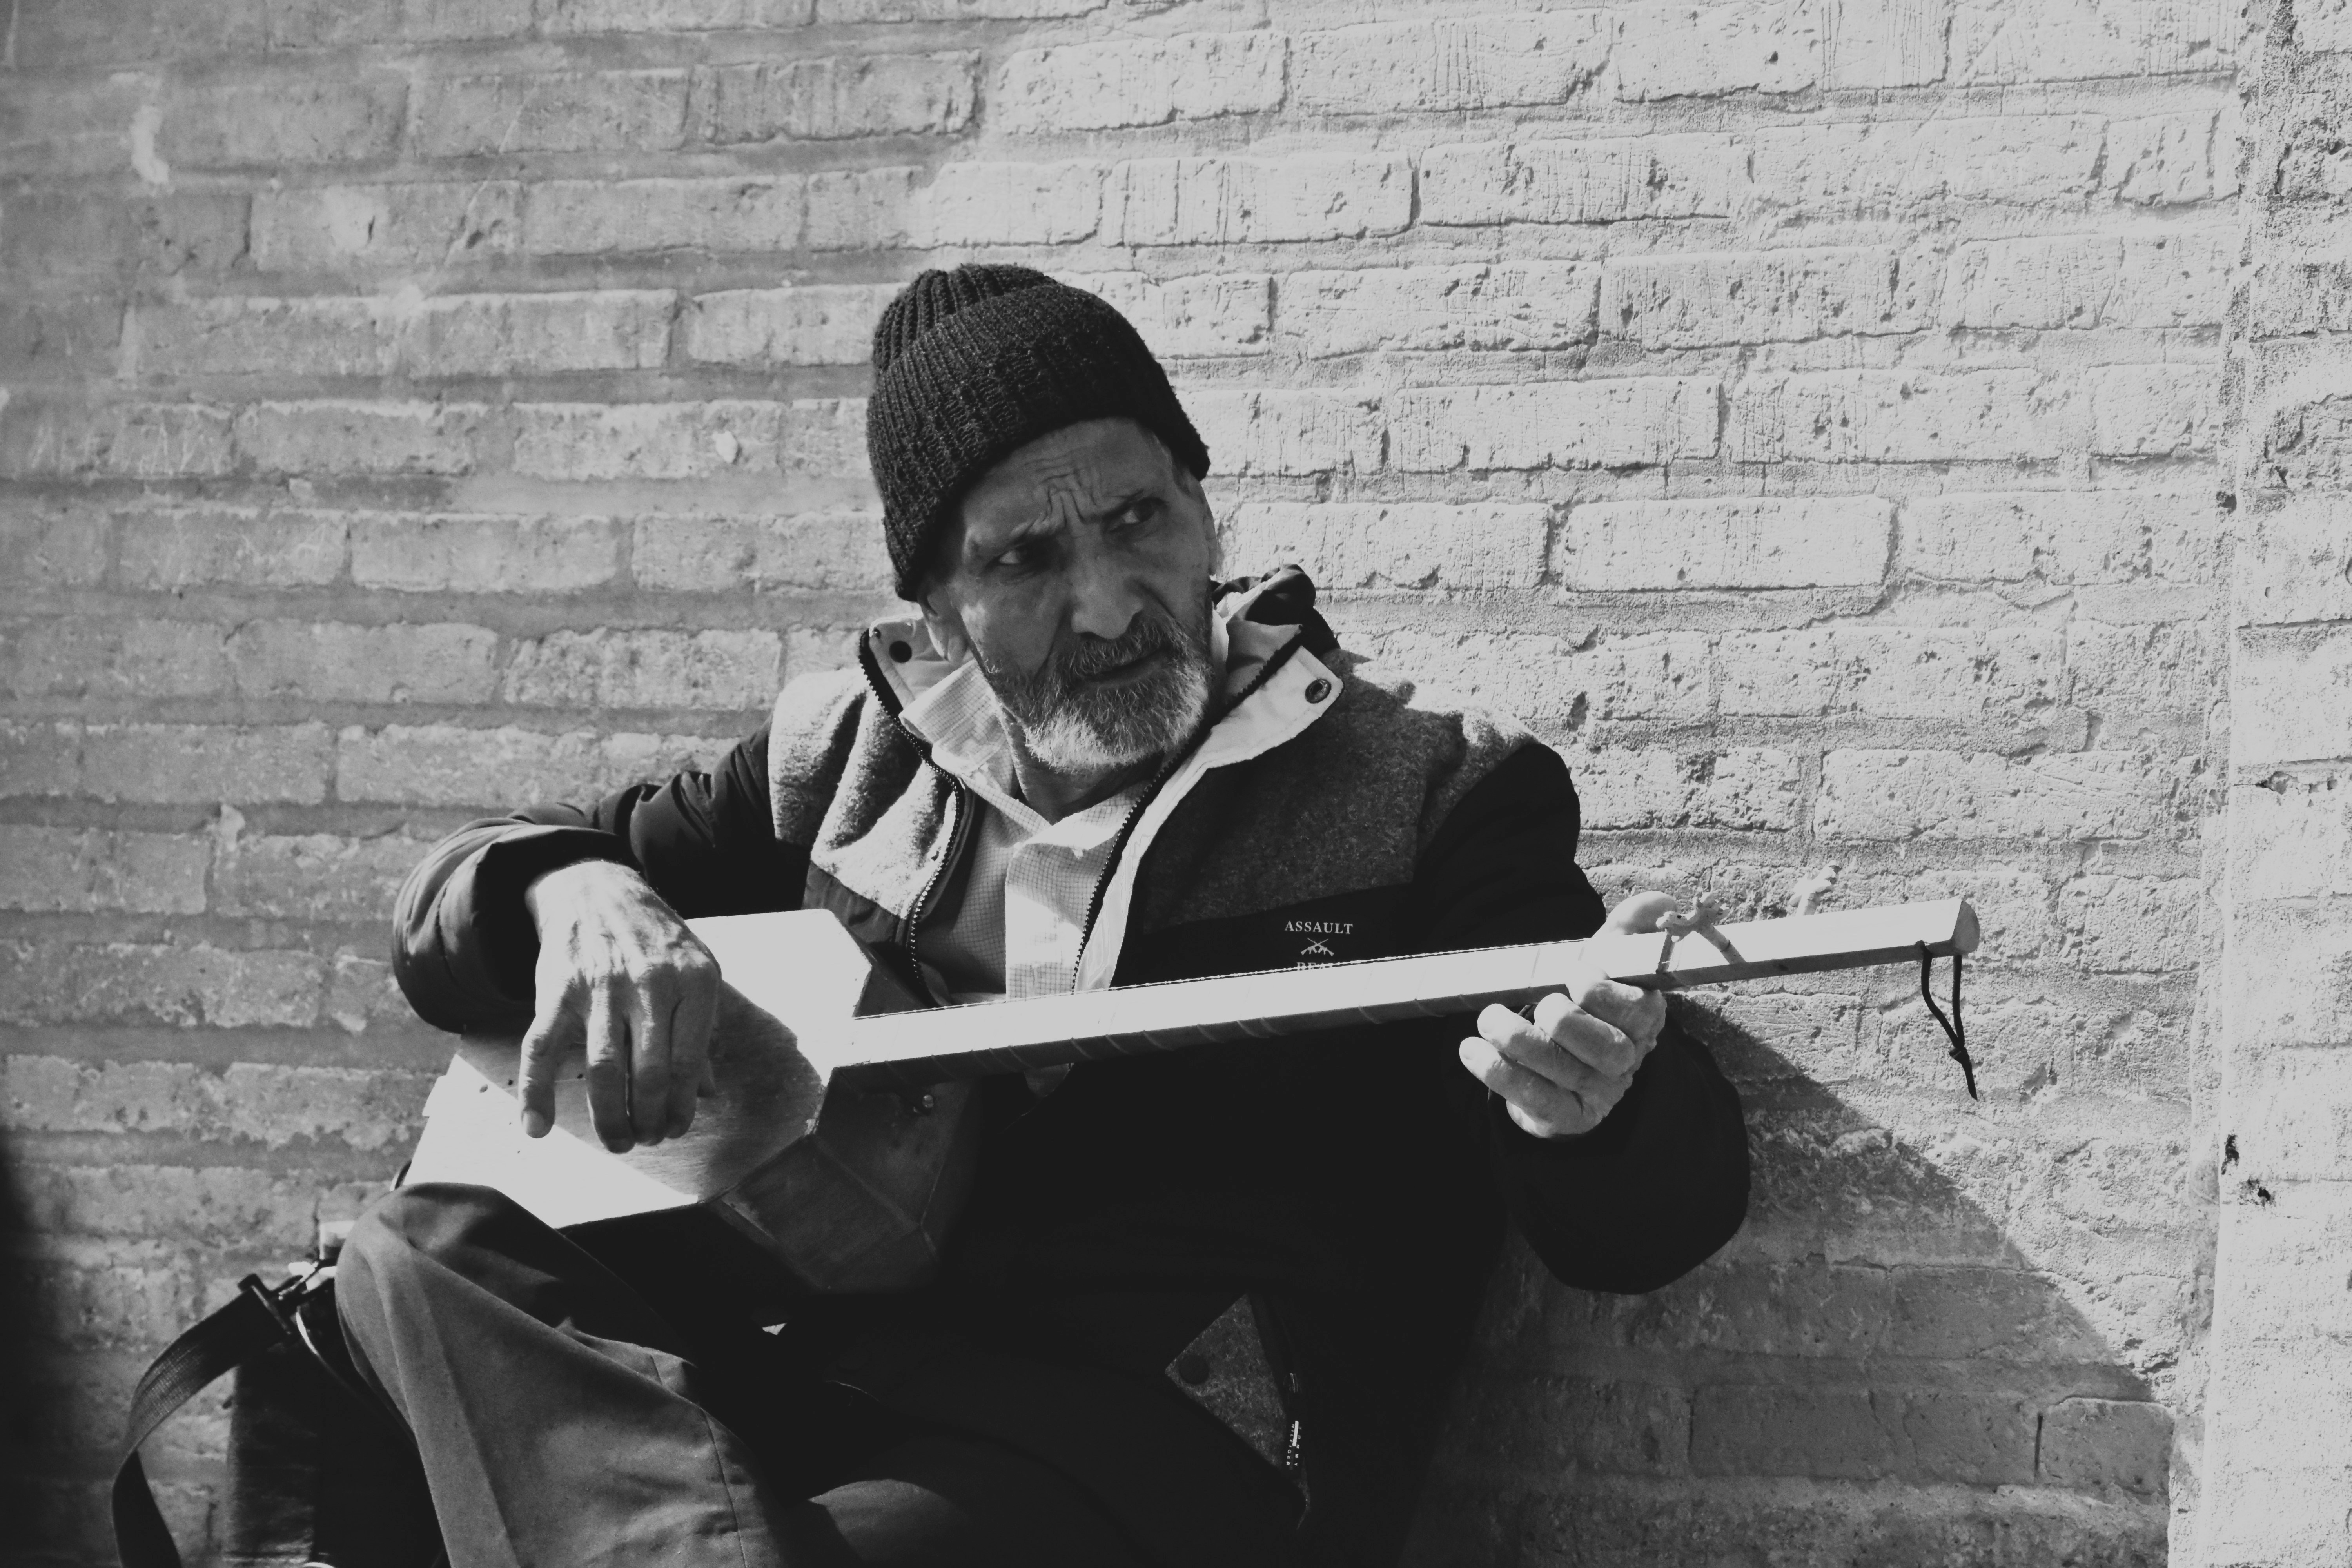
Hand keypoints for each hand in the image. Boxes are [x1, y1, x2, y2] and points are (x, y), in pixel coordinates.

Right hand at [520, 861, 719, 1151]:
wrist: (597, 890)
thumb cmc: (655, 940)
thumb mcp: (694, 971)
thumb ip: (701, 1030)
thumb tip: (706, 1092)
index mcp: (694, 980)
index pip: (689, 1062)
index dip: (682, 1106)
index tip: (676, 1128)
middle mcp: (650, 983)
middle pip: (650, 1074)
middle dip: (651, 1120)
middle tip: (648, 1139)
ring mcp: (601, 987)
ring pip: (604, 1070)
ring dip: (612, 1118)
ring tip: (619, 1140)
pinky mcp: (557, 990)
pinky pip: (542, 1049)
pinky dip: (535, 1093)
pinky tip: (537, 1127)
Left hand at [1457, 891, 1675, 1138]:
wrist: (1570, 1065)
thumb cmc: (1588, 1006)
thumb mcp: (1606, 962)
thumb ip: (1627, 929)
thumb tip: (1661, 901)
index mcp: (1644, 1018)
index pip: (1635, 1009)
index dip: (1602, 992)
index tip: (1575, 975)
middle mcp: (1626, 1058)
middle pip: (1602, 1046)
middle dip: (1562, 1019)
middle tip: (1537, 1003)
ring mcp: (1598, 1090)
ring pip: (1562, 1070)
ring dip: (1517, 1041)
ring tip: (1488, 1019)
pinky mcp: (1567, 1114)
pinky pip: (1534, 1098)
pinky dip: (1498, 1073)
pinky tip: (1472, 1050)